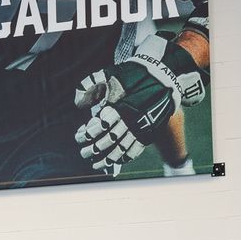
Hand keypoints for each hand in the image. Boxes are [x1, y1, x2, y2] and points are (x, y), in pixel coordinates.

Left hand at [73, 34, 201, 174]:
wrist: (162, 75)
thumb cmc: (132, 75)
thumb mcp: (109, 74)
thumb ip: (91, 85)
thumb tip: (78, 103)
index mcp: (119, 106)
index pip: (99, 126)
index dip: (86, 134)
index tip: (79, 136)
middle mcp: (130, 119)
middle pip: (108, 140)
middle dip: (93, 149)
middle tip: (84, 153)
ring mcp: (141, 127)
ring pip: (122, 148)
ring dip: (107, 159)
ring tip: (96, 165)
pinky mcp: (149, 131)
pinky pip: (137, 149)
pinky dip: (125, 157)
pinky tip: (116, 160)